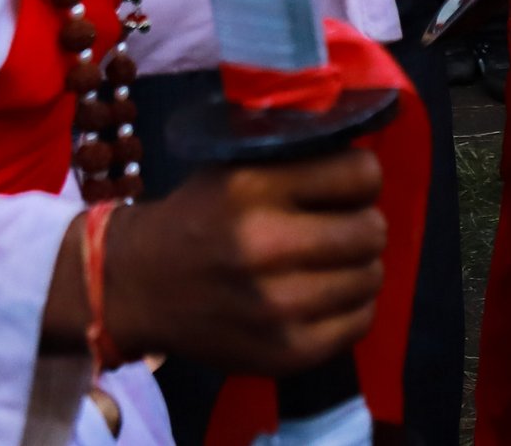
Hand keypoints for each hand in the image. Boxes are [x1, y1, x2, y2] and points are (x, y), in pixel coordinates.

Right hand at [95, 153, 384, 374]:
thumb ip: (300, 158)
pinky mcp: (284, 352)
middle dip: (362, 224)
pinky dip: (352, 307)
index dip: (360, 179)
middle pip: (372, 230)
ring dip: (358, 267)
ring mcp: (276, 306)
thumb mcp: (237, 165)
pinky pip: (359, 323)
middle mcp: (265, 246)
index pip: (362, 175)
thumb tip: (369, 164)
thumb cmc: (197, 217)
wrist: (137, 286)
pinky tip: (324, 297)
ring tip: (329, 264)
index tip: (344, 189)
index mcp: (254, 187)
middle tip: (338, 228)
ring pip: (370, 277)